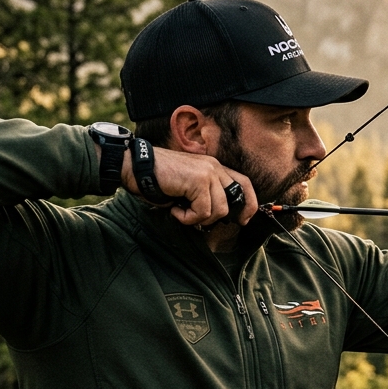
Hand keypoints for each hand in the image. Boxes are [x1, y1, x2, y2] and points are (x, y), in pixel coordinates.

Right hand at [118, 146, 257, 226]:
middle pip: (236, 198)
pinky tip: (175, 210)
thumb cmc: (159, 180)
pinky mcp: (198, 181)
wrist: (138, 167)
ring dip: (199, 218)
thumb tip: (218, 217)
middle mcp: (214, 167)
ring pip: (219, 210)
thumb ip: (205, 195)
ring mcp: (207, 172)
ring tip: (181, 212)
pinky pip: (202, 212)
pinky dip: (188, 218)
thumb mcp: (188, 186)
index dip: (249, 203)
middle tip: (204, 222)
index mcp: (214, 166)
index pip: (244, 183)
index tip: (244, 220)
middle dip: (223, 216)